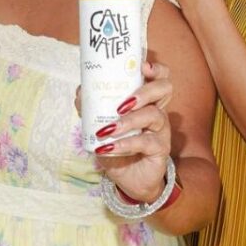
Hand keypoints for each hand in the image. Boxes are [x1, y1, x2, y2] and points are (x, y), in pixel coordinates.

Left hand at [94, 61, 173, 202]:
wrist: (129, 179)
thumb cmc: (118, 147)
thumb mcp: (101, 126)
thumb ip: (91, 108)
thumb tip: (81, 92)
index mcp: (146, 100)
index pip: (160, 76)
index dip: (155, 68)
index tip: (142, 66)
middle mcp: (157, 111)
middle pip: (165, 88)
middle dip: (145, 91)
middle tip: (123, 103)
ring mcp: (160, 130)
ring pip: (154, 115)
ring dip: (129, 121)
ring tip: (107, 130)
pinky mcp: (160, 149)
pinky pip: (147, 142)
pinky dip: (125, 144)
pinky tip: (108, 148)